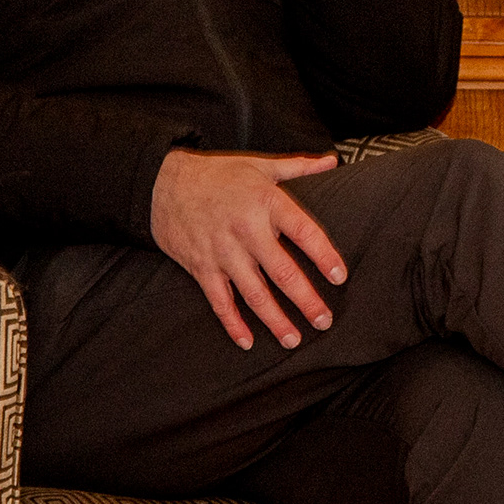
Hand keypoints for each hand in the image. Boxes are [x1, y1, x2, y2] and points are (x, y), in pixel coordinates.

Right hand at [149, 149, 345, 348]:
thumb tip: (332, 161)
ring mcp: (222, 252)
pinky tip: (247, 342)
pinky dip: (232, 324)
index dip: (323, 254)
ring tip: (294, 339)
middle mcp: (246, 230)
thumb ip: (299, 167)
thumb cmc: (218, 175)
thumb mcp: (260, 165)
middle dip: (306, 300)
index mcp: (265, 202)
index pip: (303, 231)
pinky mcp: (201, 267)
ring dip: (275, 320)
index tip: (339, 276)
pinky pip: (219, 301)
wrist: (163, 184)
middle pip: (282, 272)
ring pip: (254, 294)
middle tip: (324, 321)